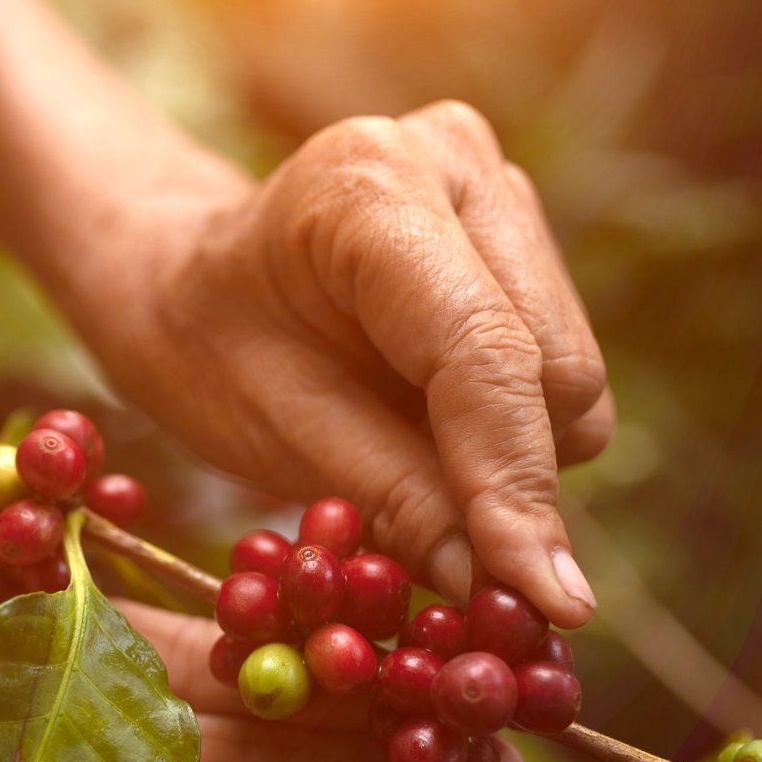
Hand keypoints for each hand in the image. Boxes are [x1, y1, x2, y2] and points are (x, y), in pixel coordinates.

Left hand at [81, 105, 610, 627]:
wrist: (187, 282)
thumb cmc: (207, 353)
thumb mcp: (274, 435)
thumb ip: (398, 502)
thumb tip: (507, 593)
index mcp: (369, 187)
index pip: (483, 352)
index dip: (515, 483)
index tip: (546, 601)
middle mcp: (454, 160)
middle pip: (554, 367)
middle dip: (513, 476)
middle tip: (452, 554)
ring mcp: (498, 187)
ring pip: (574, 375)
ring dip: (516, 453)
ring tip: (411, 455)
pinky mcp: (523, 229)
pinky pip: (561, 366)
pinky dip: (512, 425)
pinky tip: (432, 418)